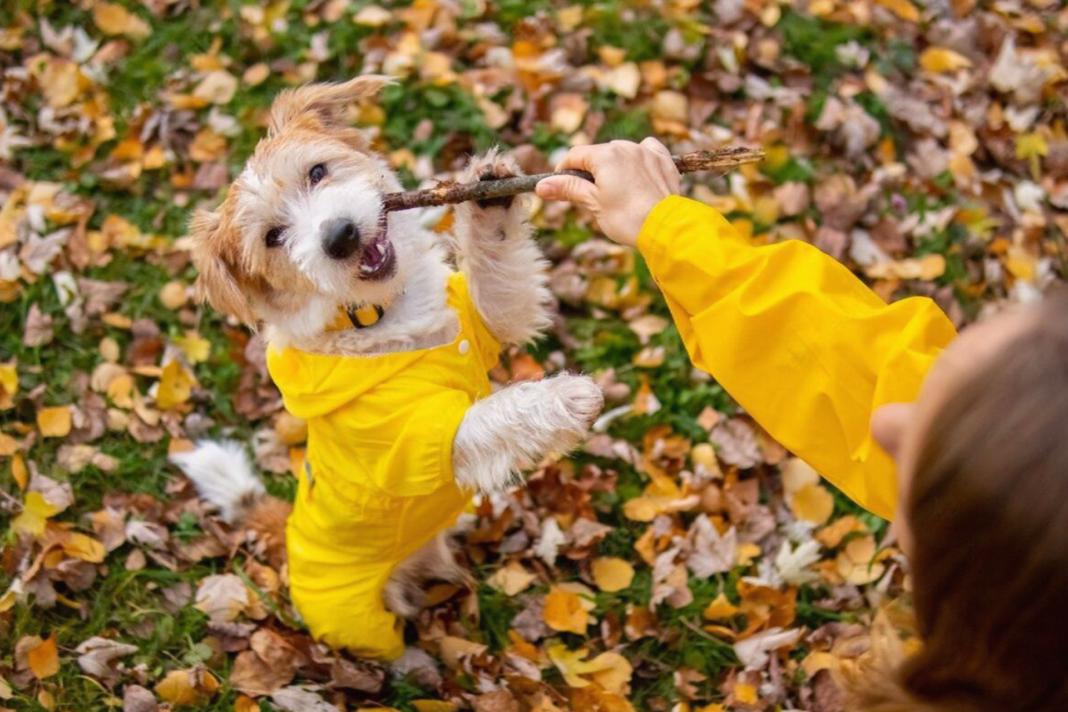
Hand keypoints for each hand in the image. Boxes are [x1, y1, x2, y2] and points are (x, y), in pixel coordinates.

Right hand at [535, 138, 680, 247]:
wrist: (666, 228)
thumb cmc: (627, 218)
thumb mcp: (593, 203)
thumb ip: (568, 189)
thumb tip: (542, 185)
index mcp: (605, 155)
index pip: (575, 156)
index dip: (564, 171)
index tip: (562, 187)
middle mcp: (626, 147)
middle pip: (598, 155)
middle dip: (592, 172)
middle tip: (592, 197)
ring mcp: (646, 152)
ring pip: (622, 153)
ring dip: (615, 166)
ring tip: (618, 192)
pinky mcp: (663, 161)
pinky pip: (646, 150)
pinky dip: (639, 158)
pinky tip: (639, 172)